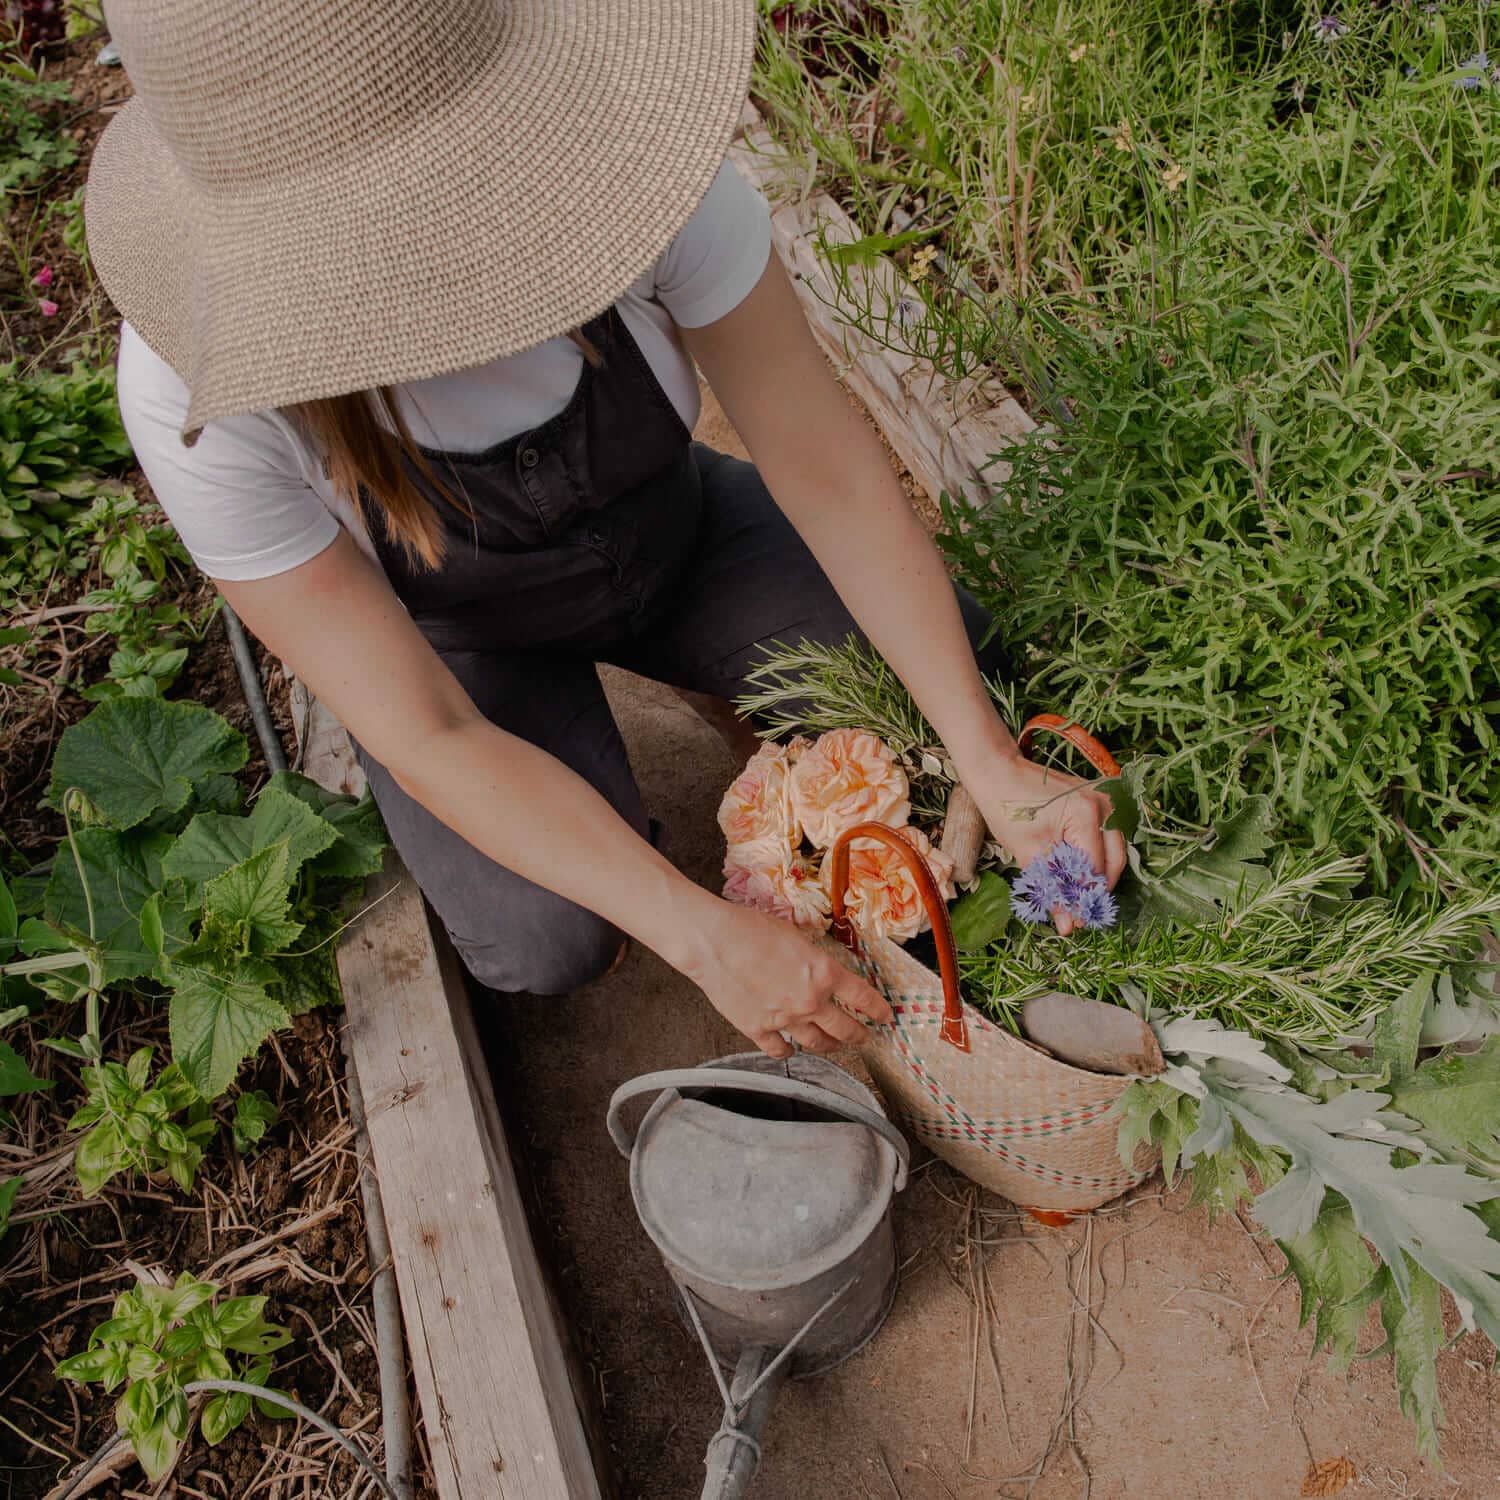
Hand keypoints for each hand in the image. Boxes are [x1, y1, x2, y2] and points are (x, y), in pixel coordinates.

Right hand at [678, 899, 893, 1058]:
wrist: (713, 942)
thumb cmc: (750, 928)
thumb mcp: (795, 934)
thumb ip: (813, 958)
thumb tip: (819, 969)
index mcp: (823, 973)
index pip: (862, 997)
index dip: (878, 1009)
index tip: (885, 1016)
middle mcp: (809, 1001)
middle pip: (845, 1028)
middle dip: (859, 1035)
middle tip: (864, 1037)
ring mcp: (784, 1019)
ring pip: (817, 1043)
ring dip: (829, 1046)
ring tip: (833, 1045)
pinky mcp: (758, 1029)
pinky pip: (780, 1050)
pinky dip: (788, 1051)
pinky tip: (791, 1049)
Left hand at [965, 752, 1126, 934]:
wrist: (998, 771)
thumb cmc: (1008, 807)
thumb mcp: (1029, 853)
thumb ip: (1052, 889)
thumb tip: (1067, 925)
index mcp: (1088, 814)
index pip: (1095, 869)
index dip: (1083, 898)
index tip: (1073, 922)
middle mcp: (1106, 804)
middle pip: (1113, 860)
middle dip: (1095, 889)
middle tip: (1075, 913)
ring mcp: (1106, 799)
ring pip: (1112, 850)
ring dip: (1095, 874)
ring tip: (1072, 895)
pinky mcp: (1099, 800)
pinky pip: (1105, 835)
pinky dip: (1092, 856)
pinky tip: (1074, 871)